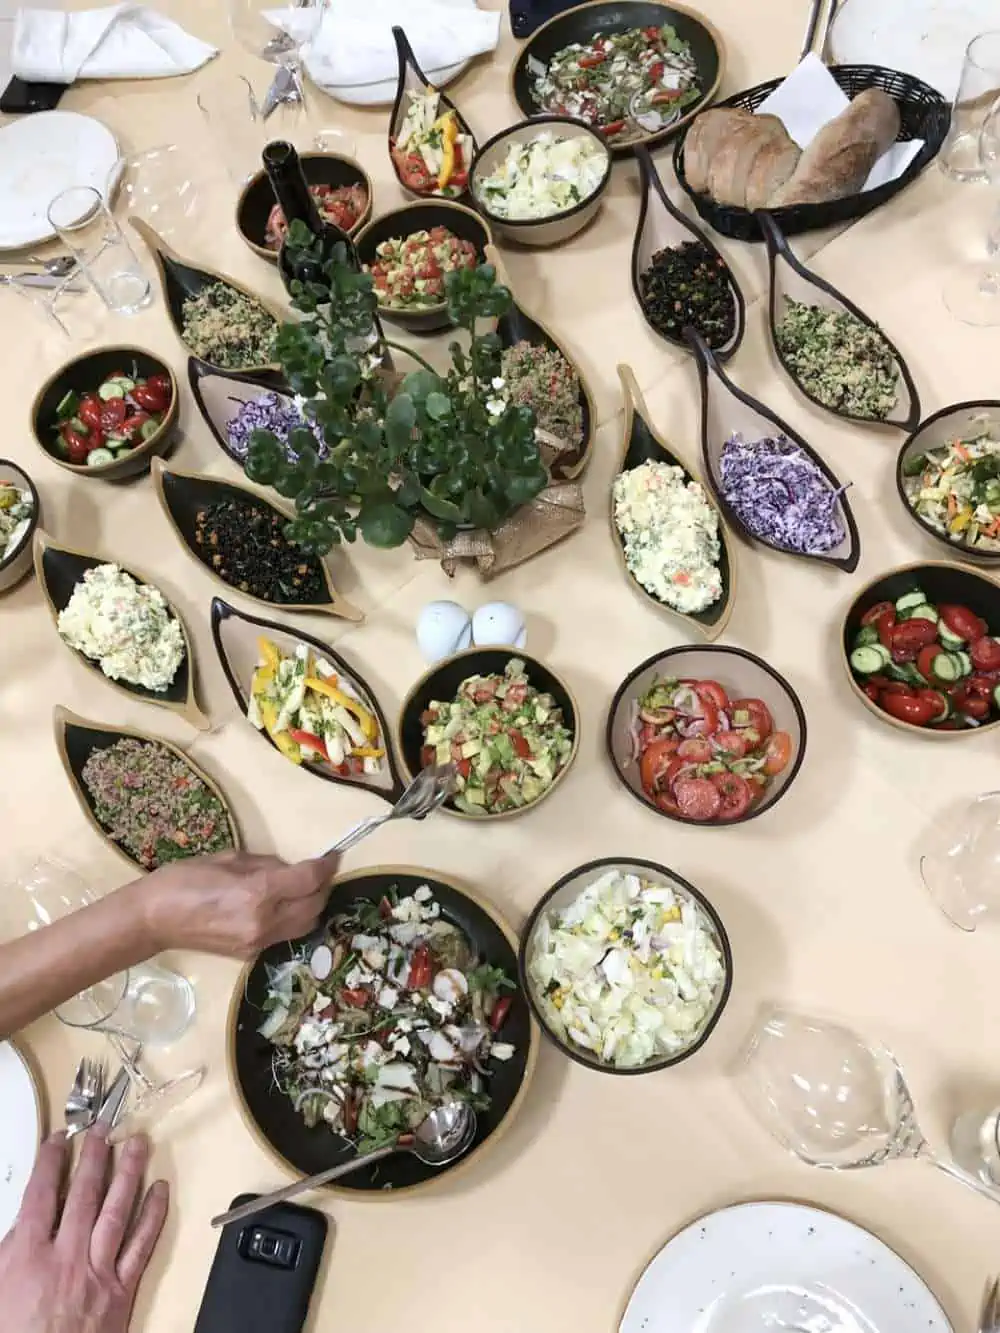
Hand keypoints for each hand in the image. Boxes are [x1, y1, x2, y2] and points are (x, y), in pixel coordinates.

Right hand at [0, 1129, 167, 1332]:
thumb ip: (7, 1253)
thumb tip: (21, 1224)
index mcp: (27, 1258)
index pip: (41, 1196)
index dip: (51, 1162)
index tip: (60, 1138)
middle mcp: (66, 1258)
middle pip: (84, 1195)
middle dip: (94, 1157)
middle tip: (104, 1127)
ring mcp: (97, 1272)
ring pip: (117, 1210)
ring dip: (129, 1173)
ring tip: (138, 1143)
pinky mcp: (121, 1291)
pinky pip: (141, 1245)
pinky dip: (153, 1215)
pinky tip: (161, 1190)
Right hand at [141, 849, 340, 958]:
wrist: (153, 920)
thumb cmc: (184, 880)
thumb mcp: (229, 859)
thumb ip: (266, 865)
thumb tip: (290, 869)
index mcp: (257, 893)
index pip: (309, 880)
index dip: (326, 866)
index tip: (333, 855)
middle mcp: (264, 921)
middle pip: (315, 905)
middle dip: (323, 886)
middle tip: (320, 870)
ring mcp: (259, 942)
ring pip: (306, 925)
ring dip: (313, 905)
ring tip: (306, 888)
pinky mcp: (252, 955)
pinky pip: (286, 935)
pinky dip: (295, 919)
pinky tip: (285, 905)